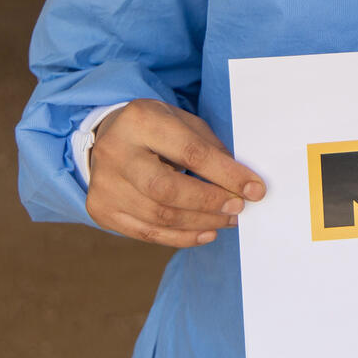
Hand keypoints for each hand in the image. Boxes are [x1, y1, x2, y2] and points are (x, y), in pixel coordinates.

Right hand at [86, 99, 266, 247]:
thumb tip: (242, 184)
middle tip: (238, 208)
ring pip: (158, 216)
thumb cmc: (155, 128)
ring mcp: (105, 185)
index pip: (190, 152)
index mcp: (140, 120)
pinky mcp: (101, 210)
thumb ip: (210, 149)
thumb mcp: (182, 122)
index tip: (255, 189)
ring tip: (227, 220)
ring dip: (201, 222)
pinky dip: (181, 237)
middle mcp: (115, 153)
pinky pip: (146, 233)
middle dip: (210, 202)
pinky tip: (205, 233)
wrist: (108, 137)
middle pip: (167, 189)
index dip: (226, 174)